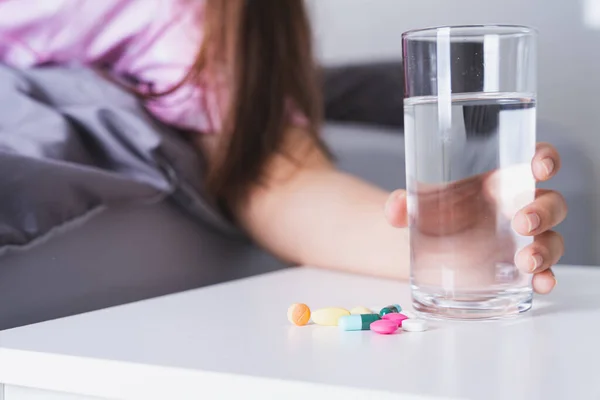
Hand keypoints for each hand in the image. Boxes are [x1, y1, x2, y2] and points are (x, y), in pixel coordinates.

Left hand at [384, 142, 566, 294]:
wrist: (425, 248)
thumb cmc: (432, 214)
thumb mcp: (416, 205)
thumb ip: (402, 203)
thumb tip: (395, 208)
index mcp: (501, 180)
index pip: (534, 160)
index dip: (544, 159)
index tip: (538, 167)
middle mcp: (519, 206)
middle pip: (550, 201)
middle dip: (543, 210)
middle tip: (521, 222)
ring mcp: (524, 238)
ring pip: (552, 237)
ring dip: (546, 248)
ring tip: (525, 261)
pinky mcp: (520, 266)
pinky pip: (544, 271)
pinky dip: (546, 278)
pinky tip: (540, 285)